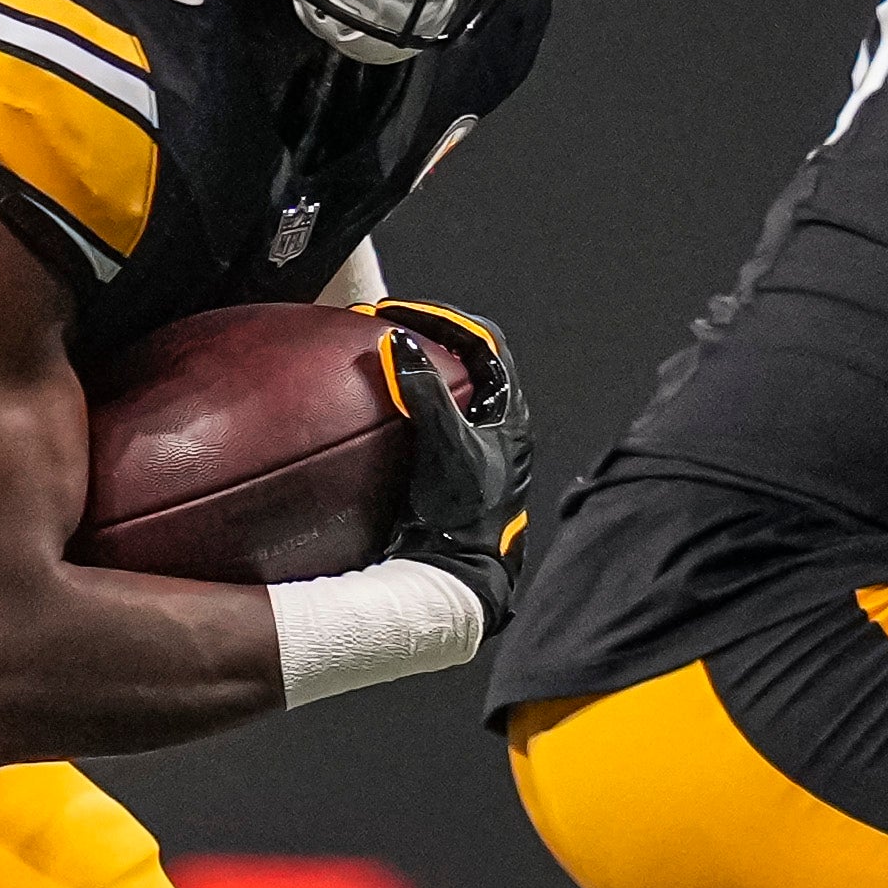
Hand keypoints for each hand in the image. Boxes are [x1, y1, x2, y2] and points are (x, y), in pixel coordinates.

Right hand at [369, 300, 530, 632]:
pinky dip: (409, 398)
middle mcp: (499, 422)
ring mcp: (478, 444)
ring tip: (379, 353)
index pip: (482, 341)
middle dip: (427, 334)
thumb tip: (399, 340)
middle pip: (469, 357)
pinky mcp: (456, 465)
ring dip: (418, 365)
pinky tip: (378, 403)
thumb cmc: (464, 515)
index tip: (394, 312)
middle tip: (384, 325)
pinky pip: (435, 414)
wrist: (461, 575)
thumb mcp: (445, 447)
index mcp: (509, 410)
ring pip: (453, 385)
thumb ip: (425, 392)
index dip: (439, 317)